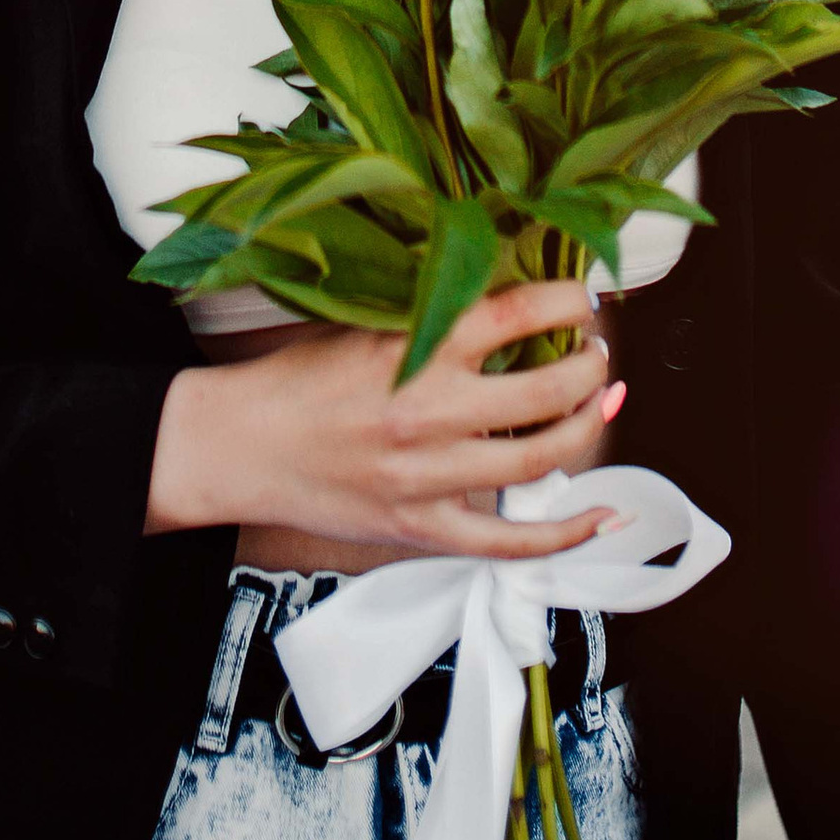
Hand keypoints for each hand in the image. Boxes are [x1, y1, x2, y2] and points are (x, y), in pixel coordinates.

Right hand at [144, 283, 625, 557]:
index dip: (568, 301)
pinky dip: (563, 533)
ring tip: (597, 407)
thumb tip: (509, 302)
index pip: (517, 313)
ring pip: (539, 459)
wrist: (239, 445)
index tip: (584, 298)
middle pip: (546, 390)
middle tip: (596, 357)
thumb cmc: (298, 381)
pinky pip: (508, 541)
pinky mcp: (421, 526)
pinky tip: (600, 516)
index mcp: (414, 348)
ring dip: (585, 430)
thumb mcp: (365, 325)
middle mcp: (429, 410)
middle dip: (588, 369)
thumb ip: (432, 316)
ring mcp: (428, 475)